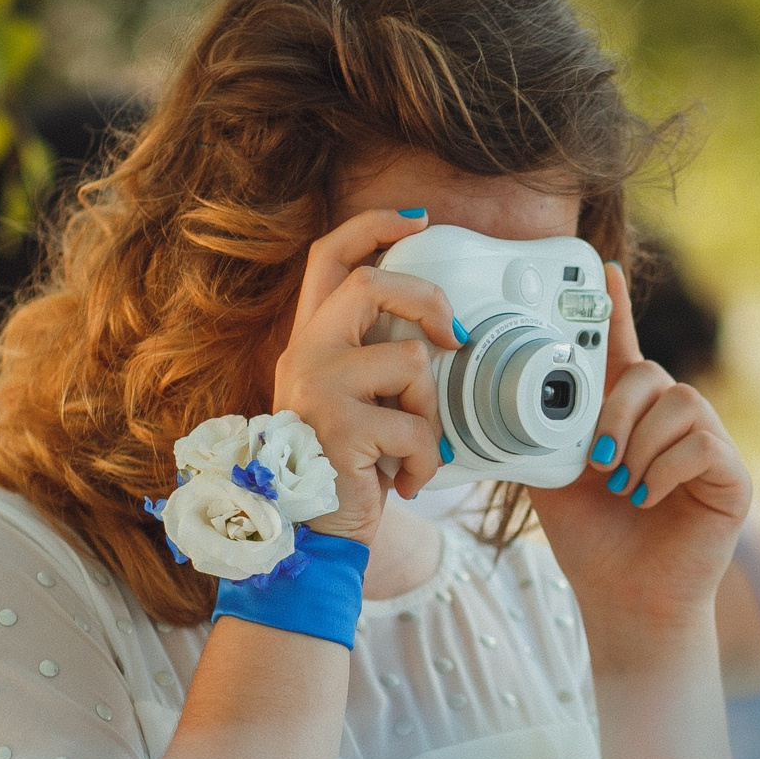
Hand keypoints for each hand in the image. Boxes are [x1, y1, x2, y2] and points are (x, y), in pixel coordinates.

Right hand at [270, 209, 464, 545]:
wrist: (313, 537)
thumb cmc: (344, 471)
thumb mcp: (355, 405)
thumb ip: (377, 363)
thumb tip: (441, 334)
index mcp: (309, 343)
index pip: (329, 258)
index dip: (373, 226)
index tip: (419, 220)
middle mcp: (304, 355)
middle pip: (370, 283)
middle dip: (428, 299)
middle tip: (455, 336)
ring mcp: (315, 388)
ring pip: (409, 358)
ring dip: (429, 407)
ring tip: (412, 445)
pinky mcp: (337, 427)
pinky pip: (416, 424)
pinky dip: (427, 458)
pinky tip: (409, 480)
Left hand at [532, 261, 750, 641]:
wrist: (625, 600)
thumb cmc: (593, 543)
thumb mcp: (550, 479)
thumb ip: (538, 435)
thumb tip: (499, 399)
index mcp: (628, 418)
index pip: (623, 353)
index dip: (615, 311)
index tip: (603, 272)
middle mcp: (670, 424)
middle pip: (651, 374)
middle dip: (616, 411)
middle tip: (597, 458)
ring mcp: (706, 447)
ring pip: (679, 403)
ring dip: (640, 443)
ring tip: (622, 484)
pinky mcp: (731, 475)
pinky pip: (703, 442)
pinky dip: (666, 468)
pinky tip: (647, 496)